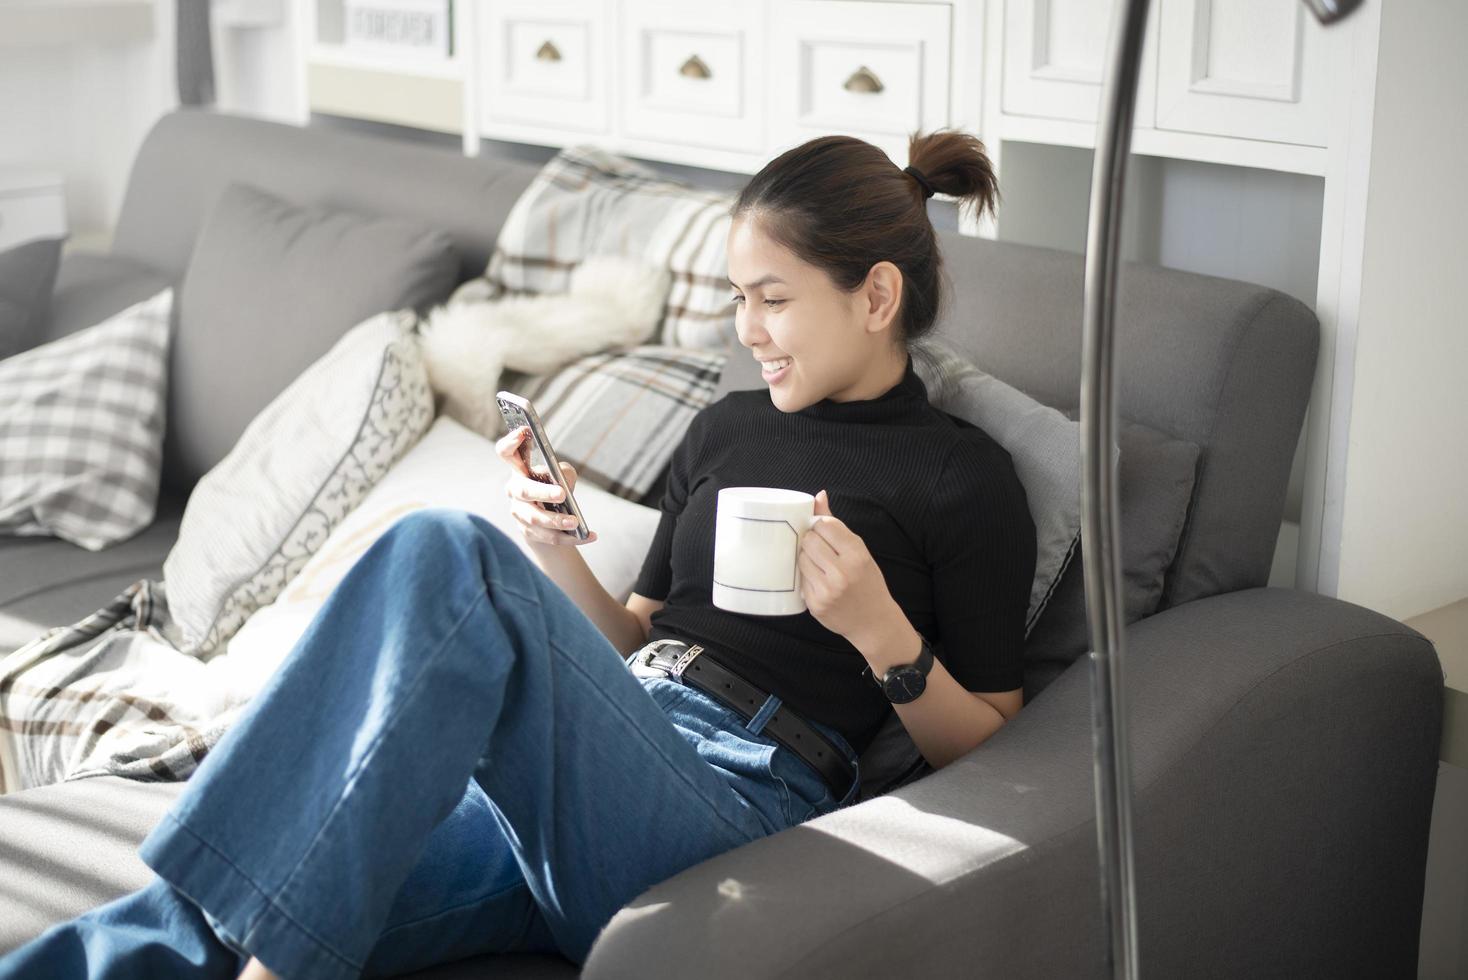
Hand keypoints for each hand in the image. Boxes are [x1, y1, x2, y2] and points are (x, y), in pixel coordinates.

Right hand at [494, 425, 597, 546]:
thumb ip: (562, 472)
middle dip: (542, 493)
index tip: (523, 431)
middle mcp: (515, 490)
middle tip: (562, 494)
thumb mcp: (562, 474)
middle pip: (523, 491)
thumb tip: (563, 482)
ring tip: (575, 522)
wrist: (550, 519)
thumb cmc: (555, 486)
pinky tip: (591, 535)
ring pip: (534, 518)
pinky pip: (550, 537)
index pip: (505, 453)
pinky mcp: (529, 532)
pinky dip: (572, 538)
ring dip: (556, 521)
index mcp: (519, 469)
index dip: (510, 442)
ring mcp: (519, 512)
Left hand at [797, 489, 900, 643]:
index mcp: (857, 554)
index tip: (825, 532)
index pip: (824, 524)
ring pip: (801, 558)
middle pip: (809, 540)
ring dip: (806, 558)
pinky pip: (800, 578)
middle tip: (821, 550)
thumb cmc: (867, 582)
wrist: (874, 621)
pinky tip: (818, 580)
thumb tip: (819, 495)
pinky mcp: (815, 604)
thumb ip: (836, 524)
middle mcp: (842, 572)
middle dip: (812, 541)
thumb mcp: (860, 551)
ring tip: (820, 565)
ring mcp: (827, 589)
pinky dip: (806, 576)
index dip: (821, 525)